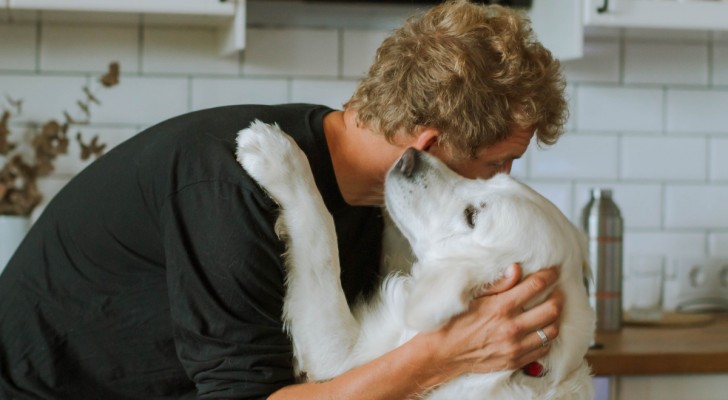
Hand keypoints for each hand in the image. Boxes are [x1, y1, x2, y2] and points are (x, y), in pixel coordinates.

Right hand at [426, 265, 562, 378]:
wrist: (443, 353)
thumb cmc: (455, 322)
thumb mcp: (473, 298)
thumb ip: (498, 285)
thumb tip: (516, 269)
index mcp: (502, 307)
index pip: (536, 286)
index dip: (549, 276)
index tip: (553, 272)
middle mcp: (512, 327)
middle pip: (552, 308)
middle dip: (558, 296)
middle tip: (556, 291)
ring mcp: (516, 346)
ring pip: (552, 330)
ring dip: (555, 318)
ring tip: (551, 310)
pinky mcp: (515, 360)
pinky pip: (543, 349)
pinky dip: (547, 338)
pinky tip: (541, 330)